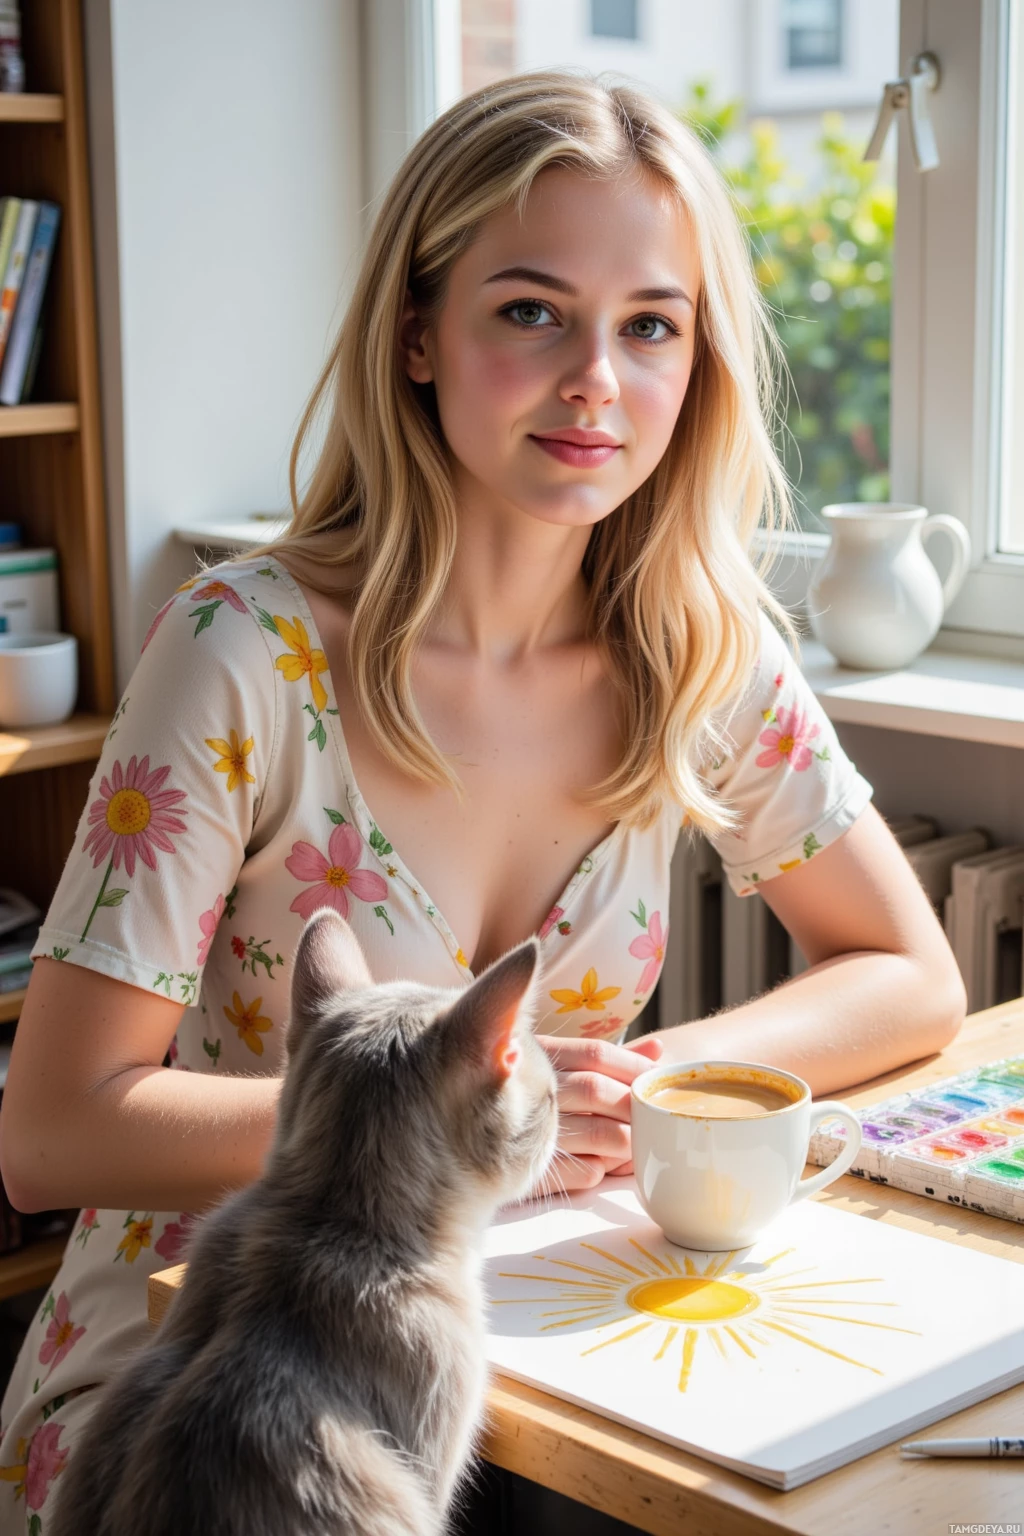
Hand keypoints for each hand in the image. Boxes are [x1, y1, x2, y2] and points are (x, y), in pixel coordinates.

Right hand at [531, 1032, 662, 1194]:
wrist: (474, 1139)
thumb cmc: (534, 1097)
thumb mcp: (563, 1068)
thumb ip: (610, 1061)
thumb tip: (657, 1048)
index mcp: (542, 1057)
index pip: (595, 1053)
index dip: (633, 1065)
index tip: (656, 1077)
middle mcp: (534, 1090)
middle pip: (596, 1089)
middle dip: (632, 1104)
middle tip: (652, 1115)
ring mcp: (532, 1131)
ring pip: (598, 1132)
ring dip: (626, 1141)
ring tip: (635, 1143)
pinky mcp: (534, 1173)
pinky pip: (584, 1171)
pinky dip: (605, 1169)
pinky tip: (606, 1165)